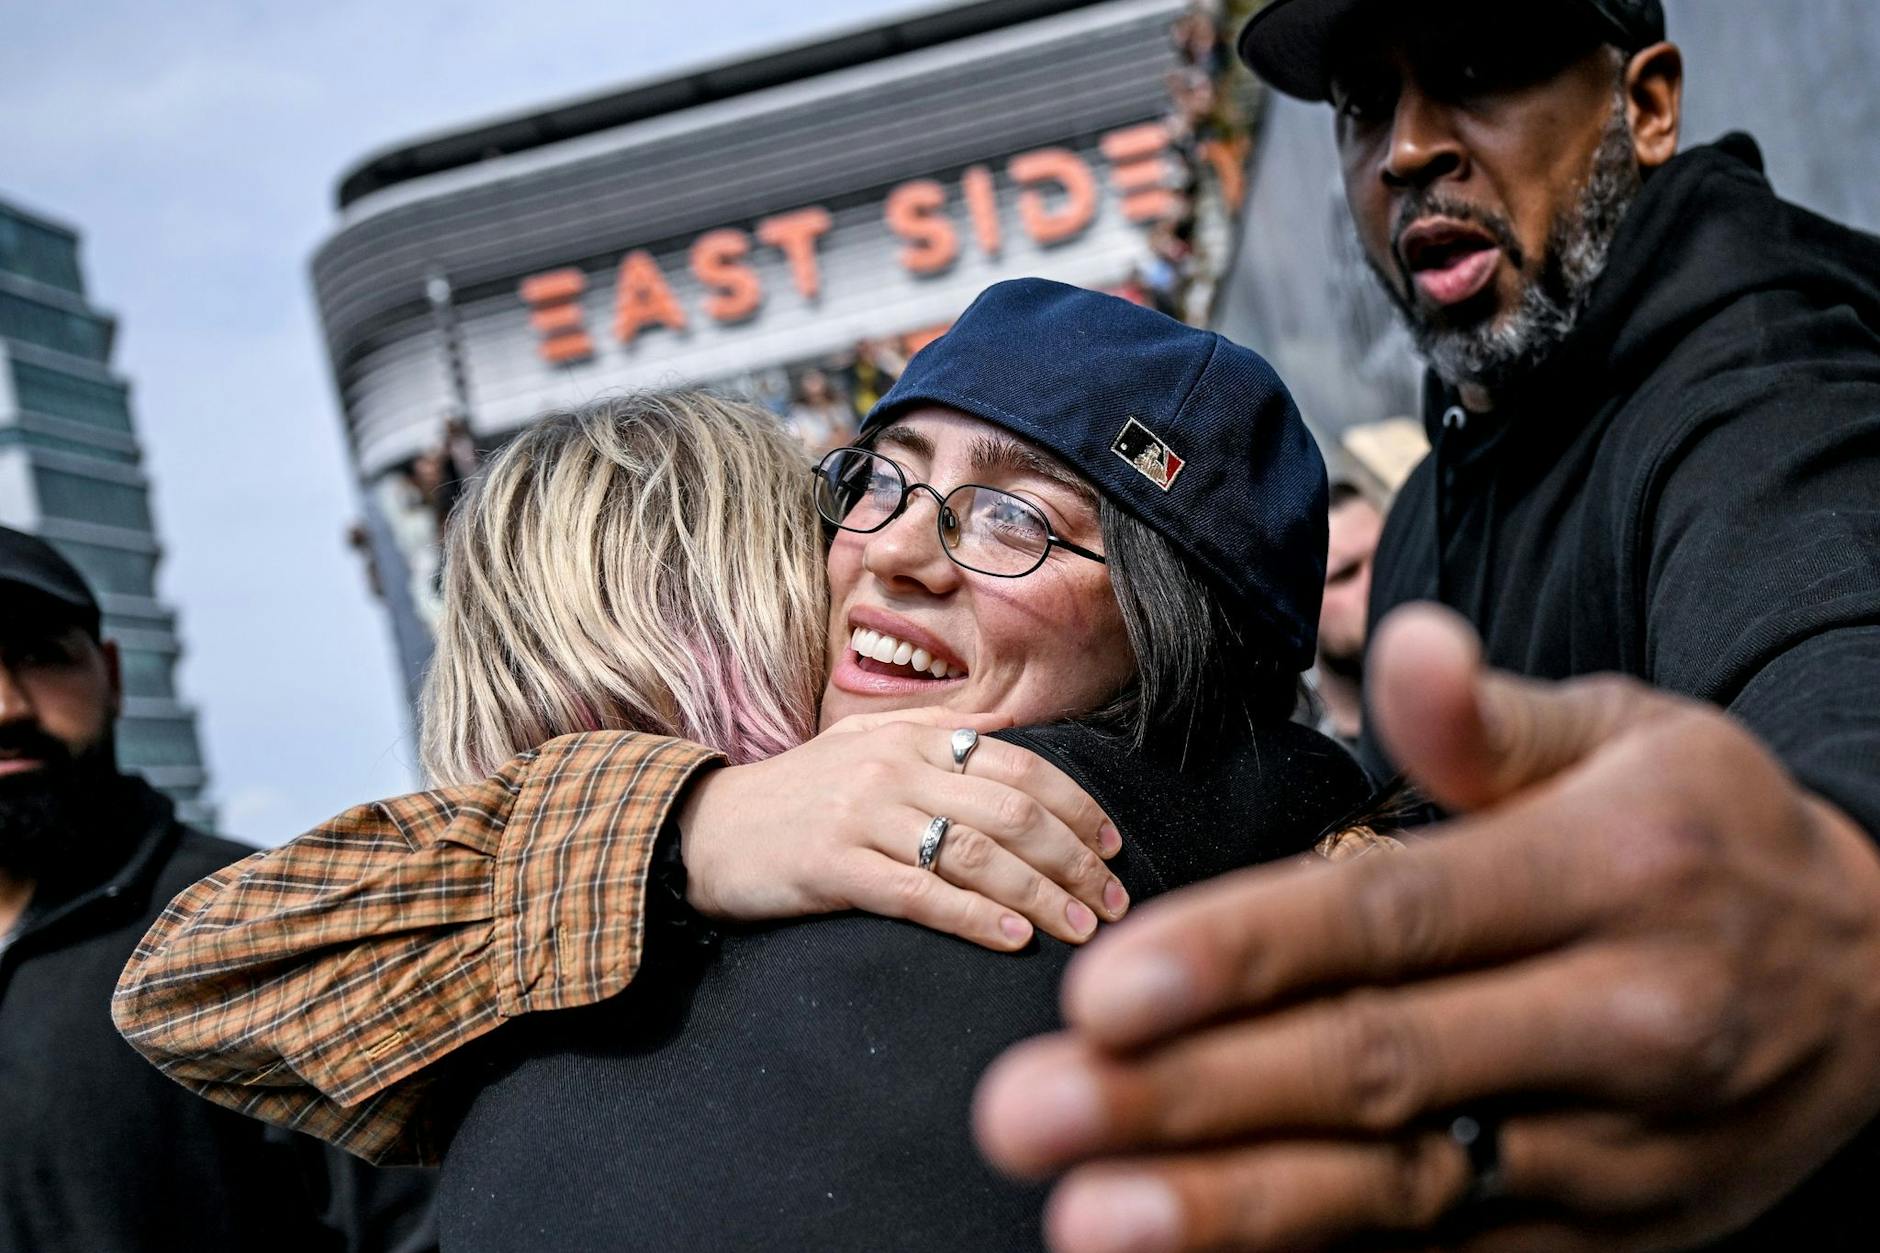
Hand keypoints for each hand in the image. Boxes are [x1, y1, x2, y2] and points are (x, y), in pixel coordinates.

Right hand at [679, 707, 1128, 950]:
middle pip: (1011, 812)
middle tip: (1112, 901)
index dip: (1077, 807)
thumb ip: (938, 733)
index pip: (1020, 766)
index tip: (1113, 847)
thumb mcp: (865, 743)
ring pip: (975, 854)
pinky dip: (974, 917)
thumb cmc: (798, 794)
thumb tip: (1014, 728)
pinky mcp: (833, 865)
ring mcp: (862, 814)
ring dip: (1040, 896)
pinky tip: (1012, 941)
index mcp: (913, 736)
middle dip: (1075, 860)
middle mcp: (895, 767)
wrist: (705, 828)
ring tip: (1081, 929)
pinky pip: (919, 893)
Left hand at [974, 604, 1879, 1250]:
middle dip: (1192, 1099)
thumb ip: (1494, 717)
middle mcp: (1623, 1019)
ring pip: (1407, 1189)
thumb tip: (1399, 643)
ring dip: (1239, 1211)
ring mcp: (1623, 1149)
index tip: (1103, 993)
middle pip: (1377, 1065)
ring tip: (1093, 1224)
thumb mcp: (1633, 737)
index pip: (1395, 917)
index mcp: (1614, 873)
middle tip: (1030, 1115)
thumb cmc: (1709, 834)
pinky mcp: (1617, 1234)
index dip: (1243, 954)